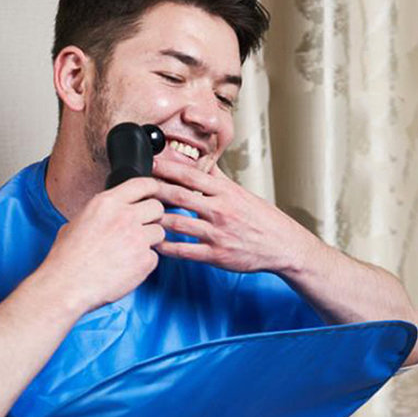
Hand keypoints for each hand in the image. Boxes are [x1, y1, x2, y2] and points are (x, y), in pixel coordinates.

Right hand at [41, 177, 165, 312]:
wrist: (67, 286)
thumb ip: (100, 214)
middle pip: (157, 207)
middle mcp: (125, 217)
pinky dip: (144, 263)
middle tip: (141, 229)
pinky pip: (154, 257)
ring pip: (159, 232)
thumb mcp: (77, 222)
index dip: (152, 188)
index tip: (155, 193)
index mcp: (106, 203)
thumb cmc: (66, 259)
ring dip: (149, 241)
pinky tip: (126, 268)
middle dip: (153, 217)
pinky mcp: (145, 260)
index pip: (141, 184)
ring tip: (128, 252)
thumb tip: (107, 214)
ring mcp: (137, 238)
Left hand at [151, 160, 305, 274]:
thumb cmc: (261, 219)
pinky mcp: (216, 255)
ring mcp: (217, 233)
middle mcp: (220, 210)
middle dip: (154, 190)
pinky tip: (154, 243)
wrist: (282, 245)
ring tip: (137, 215)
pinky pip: (185, 251)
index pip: (190, 176)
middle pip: (179, 196)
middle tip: (135, 187)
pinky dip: (167, 247)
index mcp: (225, 192)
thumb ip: (219, 180)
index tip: (149, 163)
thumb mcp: (241, 194)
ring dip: (156, 219)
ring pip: (178, 224)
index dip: (167, 168)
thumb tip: (203, 162)